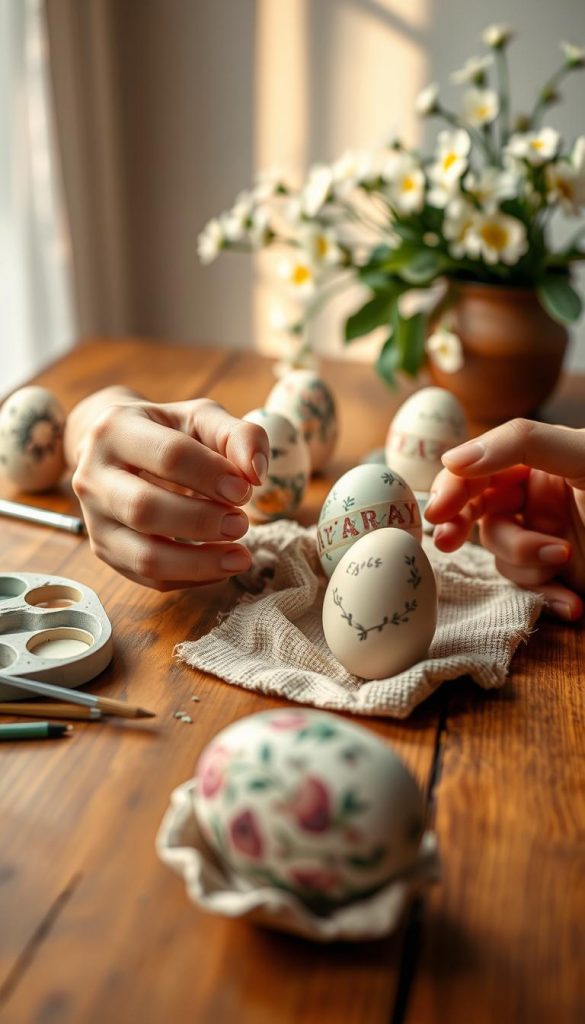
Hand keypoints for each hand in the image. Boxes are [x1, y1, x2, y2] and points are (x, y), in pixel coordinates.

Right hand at [65, 388, 269, 589]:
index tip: (245, 490)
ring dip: (198, 563)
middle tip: (241, 524)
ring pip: (143, 556)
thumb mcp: (202, 419)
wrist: (121, 449)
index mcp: (115, 429)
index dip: (212, 475)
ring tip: (240, 557)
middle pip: (145, 510)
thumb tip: (256, 472)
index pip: (169, 456)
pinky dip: (191, 579)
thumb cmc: (168, 431)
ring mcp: (94, 518)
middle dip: (201, 522)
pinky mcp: (105, 549)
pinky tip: (221, 568)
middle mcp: (92, 476)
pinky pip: (148, 578)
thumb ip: (238, 436)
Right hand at [424, 418, 584, 620]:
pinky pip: (529, 589)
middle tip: (449, 541)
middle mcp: (539, 498)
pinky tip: (574, 604)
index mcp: (542, 461)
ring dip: (528, 562)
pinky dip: (549, 598)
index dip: (454, 485)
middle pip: (481, 510)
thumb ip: (522, 444)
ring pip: (502, 553)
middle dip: (467, 526)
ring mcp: (546, 538)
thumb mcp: (584, 459)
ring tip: (565, 560)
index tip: (439, 510)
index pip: (480, 467)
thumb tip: (455, 457)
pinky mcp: (558, 578)